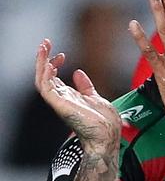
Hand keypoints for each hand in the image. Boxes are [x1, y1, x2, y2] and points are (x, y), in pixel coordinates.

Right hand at [35, 39, 120, 153]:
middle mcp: (61, 99)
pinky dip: (46, 76)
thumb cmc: (104, 122)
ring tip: (43, 47)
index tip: (61, 54)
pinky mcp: (61, 106)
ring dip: (41, 63)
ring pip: (41, 80)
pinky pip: (47, 90)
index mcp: (68, 97)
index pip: (53, 77)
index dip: (53, 63)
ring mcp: (60, 102)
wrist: (108, 136)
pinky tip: (49, 63)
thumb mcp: (95, 98)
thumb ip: (85, 87)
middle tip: (45, 43)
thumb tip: (78, 72)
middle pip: (44, 76)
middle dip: (42, 59)